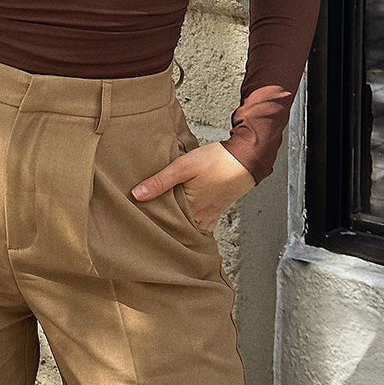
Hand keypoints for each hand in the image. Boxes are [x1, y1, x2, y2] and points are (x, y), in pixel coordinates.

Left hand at [130, 140, 256, 231]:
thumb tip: (137, 194)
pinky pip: (199, 223)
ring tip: (161, 214)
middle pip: (176, 226)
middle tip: (145, 217)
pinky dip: (190, 220)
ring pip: (187, 225)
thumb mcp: (184, 166)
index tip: (138, 217)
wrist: (246, 158)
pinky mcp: (216, 212)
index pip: (164, 222)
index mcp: (191, 210)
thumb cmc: (217, 161)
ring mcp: (209, 217)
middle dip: (162, 222)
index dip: (151, 219)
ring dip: (176, 221)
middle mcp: (200, 218)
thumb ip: (160, 181)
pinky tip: (182, 212)